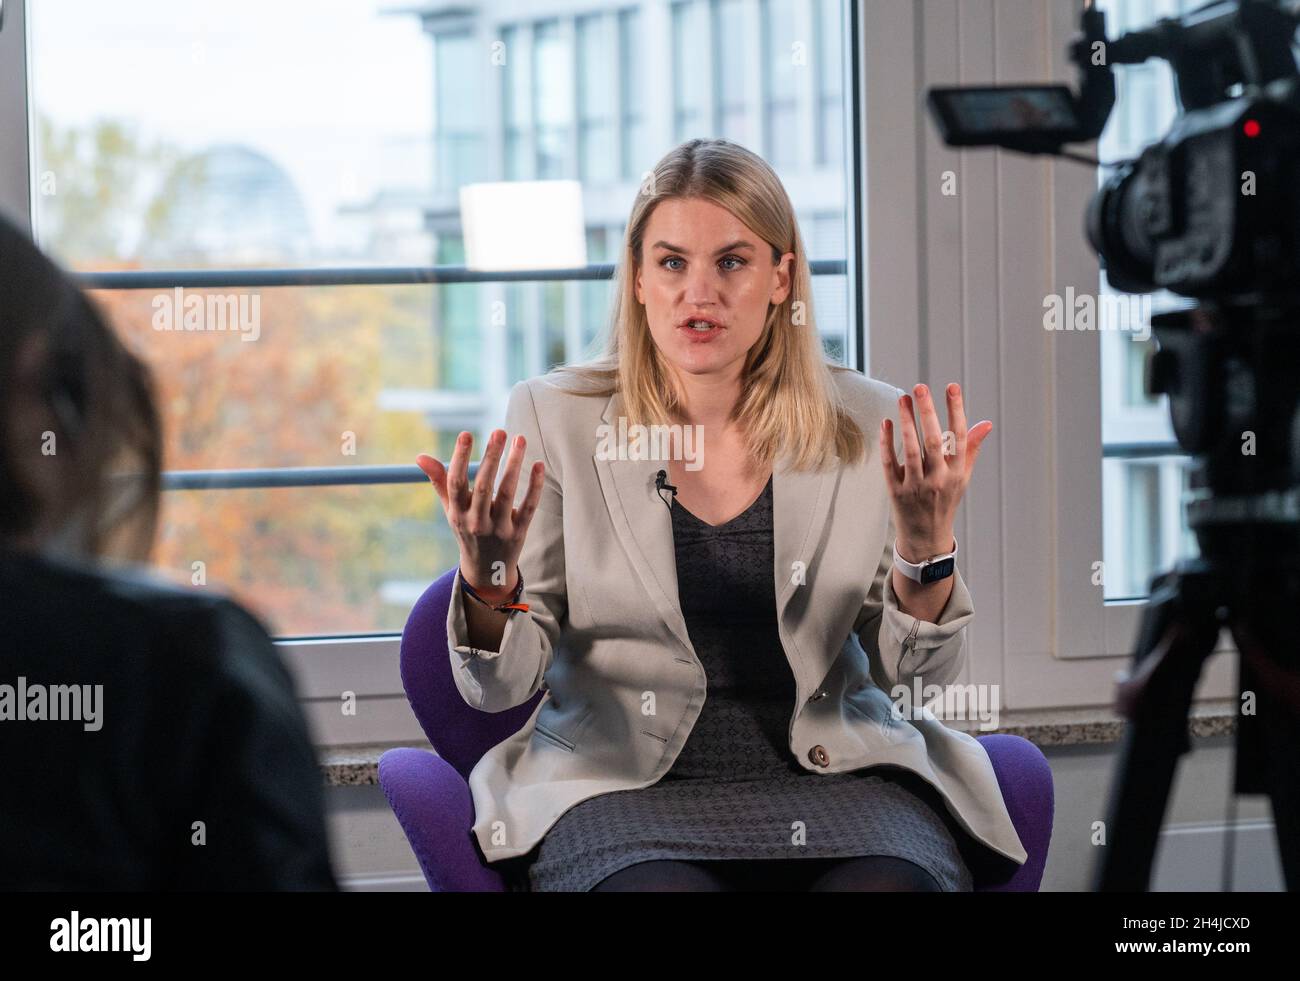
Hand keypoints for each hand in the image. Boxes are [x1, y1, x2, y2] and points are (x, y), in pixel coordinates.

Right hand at [416, 430, 544, 600]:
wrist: (487, 570)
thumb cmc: (467, 529)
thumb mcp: (451, 509)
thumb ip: (440, 481)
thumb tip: (420, 456)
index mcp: (457, 513)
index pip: (456, 482)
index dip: (459, 458)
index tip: (466, 433)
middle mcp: (476, 521)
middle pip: (484, 486)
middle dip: (491, 457)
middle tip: (499, 431)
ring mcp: (498, 529)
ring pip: (507, 493)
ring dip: (514, 465)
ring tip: (519, 439)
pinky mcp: (519, 533)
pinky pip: (528, 507)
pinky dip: (534, 486)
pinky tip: (538, 464)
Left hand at [879, 383, 990, 561]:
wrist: (926, 538)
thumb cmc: (945, 501)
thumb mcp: (962, 478)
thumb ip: (970, 449)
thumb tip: (985, 423)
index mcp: (957, 473)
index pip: (958, 436)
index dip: (956, 410)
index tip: (952, 387)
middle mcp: (938, 479)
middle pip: (933, 441)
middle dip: (927, 412)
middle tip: (920, 387)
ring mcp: (915, 486)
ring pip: (910, 450)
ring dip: (906, 423)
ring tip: (903, 399)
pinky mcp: (896, 491)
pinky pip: (890, 463)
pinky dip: (887, 443)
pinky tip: (886, 423)